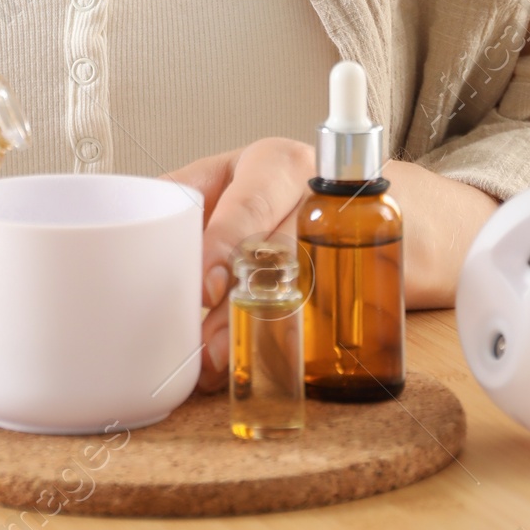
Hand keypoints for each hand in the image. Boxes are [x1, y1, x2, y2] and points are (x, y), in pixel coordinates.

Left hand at [165, 139, 501, 392]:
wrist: (395, 208)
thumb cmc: (292, 195)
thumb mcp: (239, 181)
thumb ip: (190, 202)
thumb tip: (133, 239)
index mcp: (273, 161)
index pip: (248, 203)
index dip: (222, 245)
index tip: (203, 287)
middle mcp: (315, 192)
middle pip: (276, 251)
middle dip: (237, 305)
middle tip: (206, 347)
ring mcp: (350, 238)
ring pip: (305, 287)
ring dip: (264, 332)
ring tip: (231, 364)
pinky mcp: (374, 278)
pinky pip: (339, 312)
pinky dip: (304, 345)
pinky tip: (278, 367)